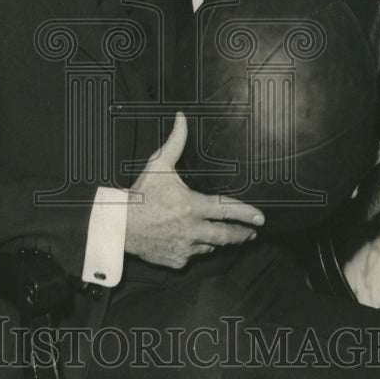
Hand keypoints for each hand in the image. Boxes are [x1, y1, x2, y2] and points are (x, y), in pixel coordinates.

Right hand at [124, 111, 264, 269]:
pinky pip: (194, 255)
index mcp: (192, 205)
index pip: (227, 210)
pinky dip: (197, 247)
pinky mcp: (177, 260)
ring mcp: (185, 247)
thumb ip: (175, 141)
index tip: (261, 218)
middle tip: (252, 232)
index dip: (247, 214)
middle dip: (243, 234)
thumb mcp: (158, 165)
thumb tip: (181, 118)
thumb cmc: (140, 194)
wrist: (118, 226)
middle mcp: (192, 229)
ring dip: (217, 240)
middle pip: (227, 236)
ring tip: (224, 235)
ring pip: (211, 246)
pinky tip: (194, 240)